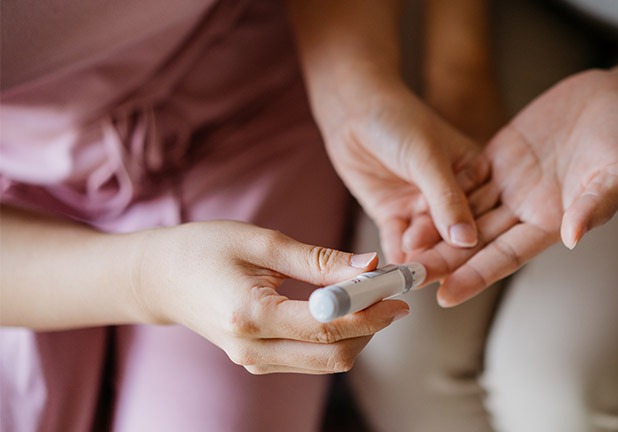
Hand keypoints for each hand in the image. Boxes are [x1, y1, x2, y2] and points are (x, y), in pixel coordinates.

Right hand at [134, 220, 409, 373]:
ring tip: (373, 295)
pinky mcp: (259, 362)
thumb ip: (319, 259)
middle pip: (334, 356)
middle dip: (372, 327)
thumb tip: (371, 265)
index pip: (327, 326)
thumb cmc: (204, 248)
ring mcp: (254, 362)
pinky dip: (337, 336)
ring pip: (327, 363)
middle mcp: (252, 350)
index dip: (370, 310)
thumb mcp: (263, 243)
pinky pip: (311, 358)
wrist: (159, 277)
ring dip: (359, 333)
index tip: (397, 290)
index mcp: (249, 316)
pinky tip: (347, 307)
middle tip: (393, 295)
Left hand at [314, 77, 489, 262]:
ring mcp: (423, 208)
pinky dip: (395, 254)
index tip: (463, 261)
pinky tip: (393, 268)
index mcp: (476, 175)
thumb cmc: (397, 120)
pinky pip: (398, 241)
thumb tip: (467, 239)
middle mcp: (453, 196)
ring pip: (425, 241)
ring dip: (418, 257)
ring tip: (410, 272)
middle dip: (441, 254)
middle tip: (430, 272)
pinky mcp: (395, 215)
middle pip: (451, 234)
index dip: (470, 240)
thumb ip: (447, 200)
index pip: (478, 214)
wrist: (352, 110)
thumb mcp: (427, 157)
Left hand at [408, 70, 617, 305]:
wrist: (617, 99)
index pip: (506, 256)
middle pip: (476, 241)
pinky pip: (465, 179)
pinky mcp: (500, 157)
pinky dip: (439, 192)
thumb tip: (573, 237)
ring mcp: (511, 184)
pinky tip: (409, 202)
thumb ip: (597, 203)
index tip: (444, 296)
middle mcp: (526, 209)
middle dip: (443, 260)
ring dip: (434, 230)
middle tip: (407, 276)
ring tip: (400, 247)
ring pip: (464, 213)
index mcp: (552, 221)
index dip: (475, 276)